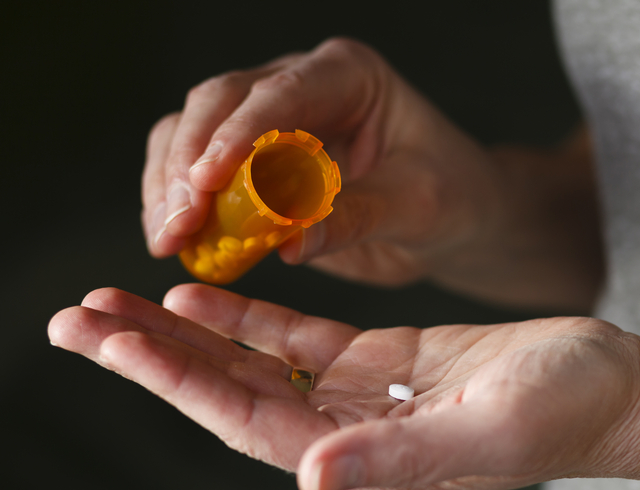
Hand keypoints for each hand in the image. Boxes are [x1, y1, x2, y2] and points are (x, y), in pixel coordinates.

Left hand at [48, 286, 639, 489]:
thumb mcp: (487, 432)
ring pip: (257, 365)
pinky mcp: (386, 362)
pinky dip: (252, 318)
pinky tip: (204, 295)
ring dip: (189, 337)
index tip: (115, 342)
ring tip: (119, 305)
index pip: (251, 422)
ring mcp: (365, 399)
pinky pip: (302, 339)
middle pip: (234, 396)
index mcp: (368, 465)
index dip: (180, 383)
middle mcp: (352, 438)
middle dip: (156, 359)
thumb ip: (399, 457)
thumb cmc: (567, 411)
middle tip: (78, 321)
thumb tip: (313, 478)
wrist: (612, 387)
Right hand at [143, 38, 505, 286]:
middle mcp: (299, 86)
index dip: (236, 135)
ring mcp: (267, 123)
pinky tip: (176, 245)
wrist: (454, 217)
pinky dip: (181, 208)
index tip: (206, 182)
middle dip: (188, 163)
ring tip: (167, 240)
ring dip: (168, 186)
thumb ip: (358, 217)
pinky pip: (197, 176)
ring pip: (189, 133)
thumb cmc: (450, 196)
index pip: (280, 94)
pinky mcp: (251, 166)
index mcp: (348, 76)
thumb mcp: (418, 206)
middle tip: (178, 223)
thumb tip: (289, 244)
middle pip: (217, 103)